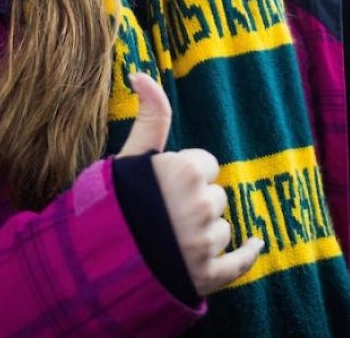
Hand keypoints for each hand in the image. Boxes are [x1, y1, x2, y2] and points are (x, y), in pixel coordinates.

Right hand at [117, 73, 262, 294]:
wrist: (93, 262)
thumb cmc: (112, 203)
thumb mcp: (131, 155)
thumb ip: (150, 115)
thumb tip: (140, 73)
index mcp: (186, 171)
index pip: (205, 166)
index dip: (184, 175)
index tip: (161, 187)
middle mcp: (201, 204)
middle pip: (214, 197)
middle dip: (194, 204)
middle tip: (161, 215)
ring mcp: (205, 243)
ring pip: (221, 228)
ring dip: (203, 233)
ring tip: (168, 240)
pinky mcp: (208, 275)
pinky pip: (240, 262)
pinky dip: (247, 254)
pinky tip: (256, 243)